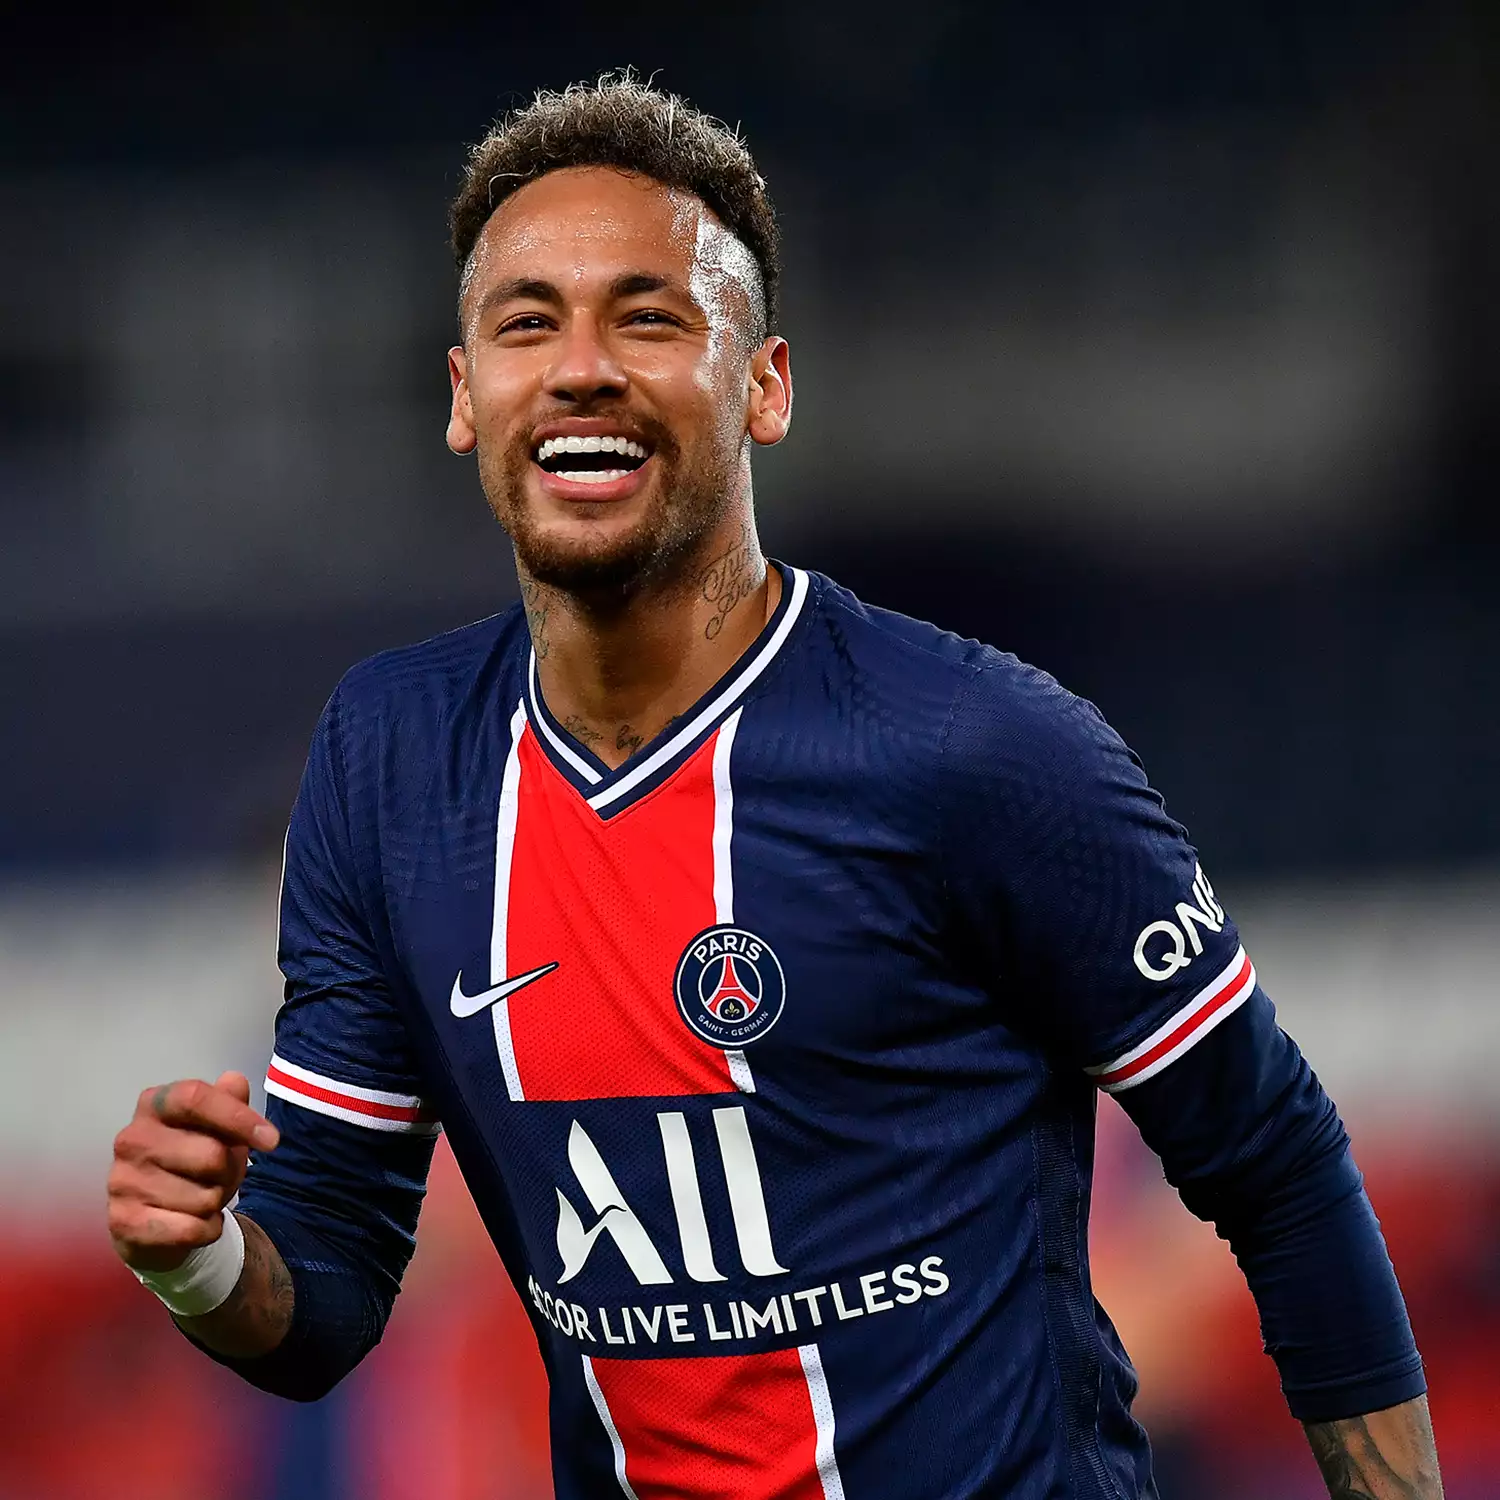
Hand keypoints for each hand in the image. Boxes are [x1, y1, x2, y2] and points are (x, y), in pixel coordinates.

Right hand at [108, 1072, 278, 1272]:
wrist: (155, 1224)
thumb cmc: (192, 1165)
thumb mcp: (217, 1130)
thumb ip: (229, 1102)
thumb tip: (235, 1082)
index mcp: (154, 1105)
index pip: (196, 1098)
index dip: (238, 1117)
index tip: (272, 1140)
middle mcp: (132, 1139)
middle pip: (211, 1154)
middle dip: (229, 1171)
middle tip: (218, 1177)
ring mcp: (122, 1181)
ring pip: (205, 1197)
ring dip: (216, 1203)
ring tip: (199, 1199)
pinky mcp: (124, 1222)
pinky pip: (192, 1229)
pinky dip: (207, 1230)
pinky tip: (192, 1224)